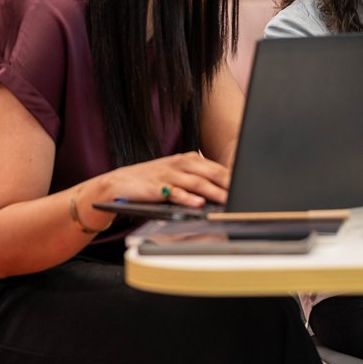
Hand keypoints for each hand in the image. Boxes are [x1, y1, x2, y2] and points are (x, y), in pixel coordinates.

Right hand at [103, 151, 230, 207]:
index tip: (245, 185)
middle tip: (242, 192)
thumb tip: (220, 187)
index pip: (214, 167)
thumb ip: (195, 176)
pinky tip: (198, 203)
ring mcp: (168, 176)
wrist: (118, 183)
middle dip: (227, 183)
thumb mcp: (174, 173)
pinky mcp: (157, 188)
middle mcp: (179, 165)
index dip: (231, 176)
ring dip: (213, 192)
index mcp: (186, 159)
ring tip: (227, 199)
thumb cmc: (149, 180)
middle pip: (210, 173)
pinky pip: (175, 193)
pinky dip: (188, 198)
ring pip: (196, 183)